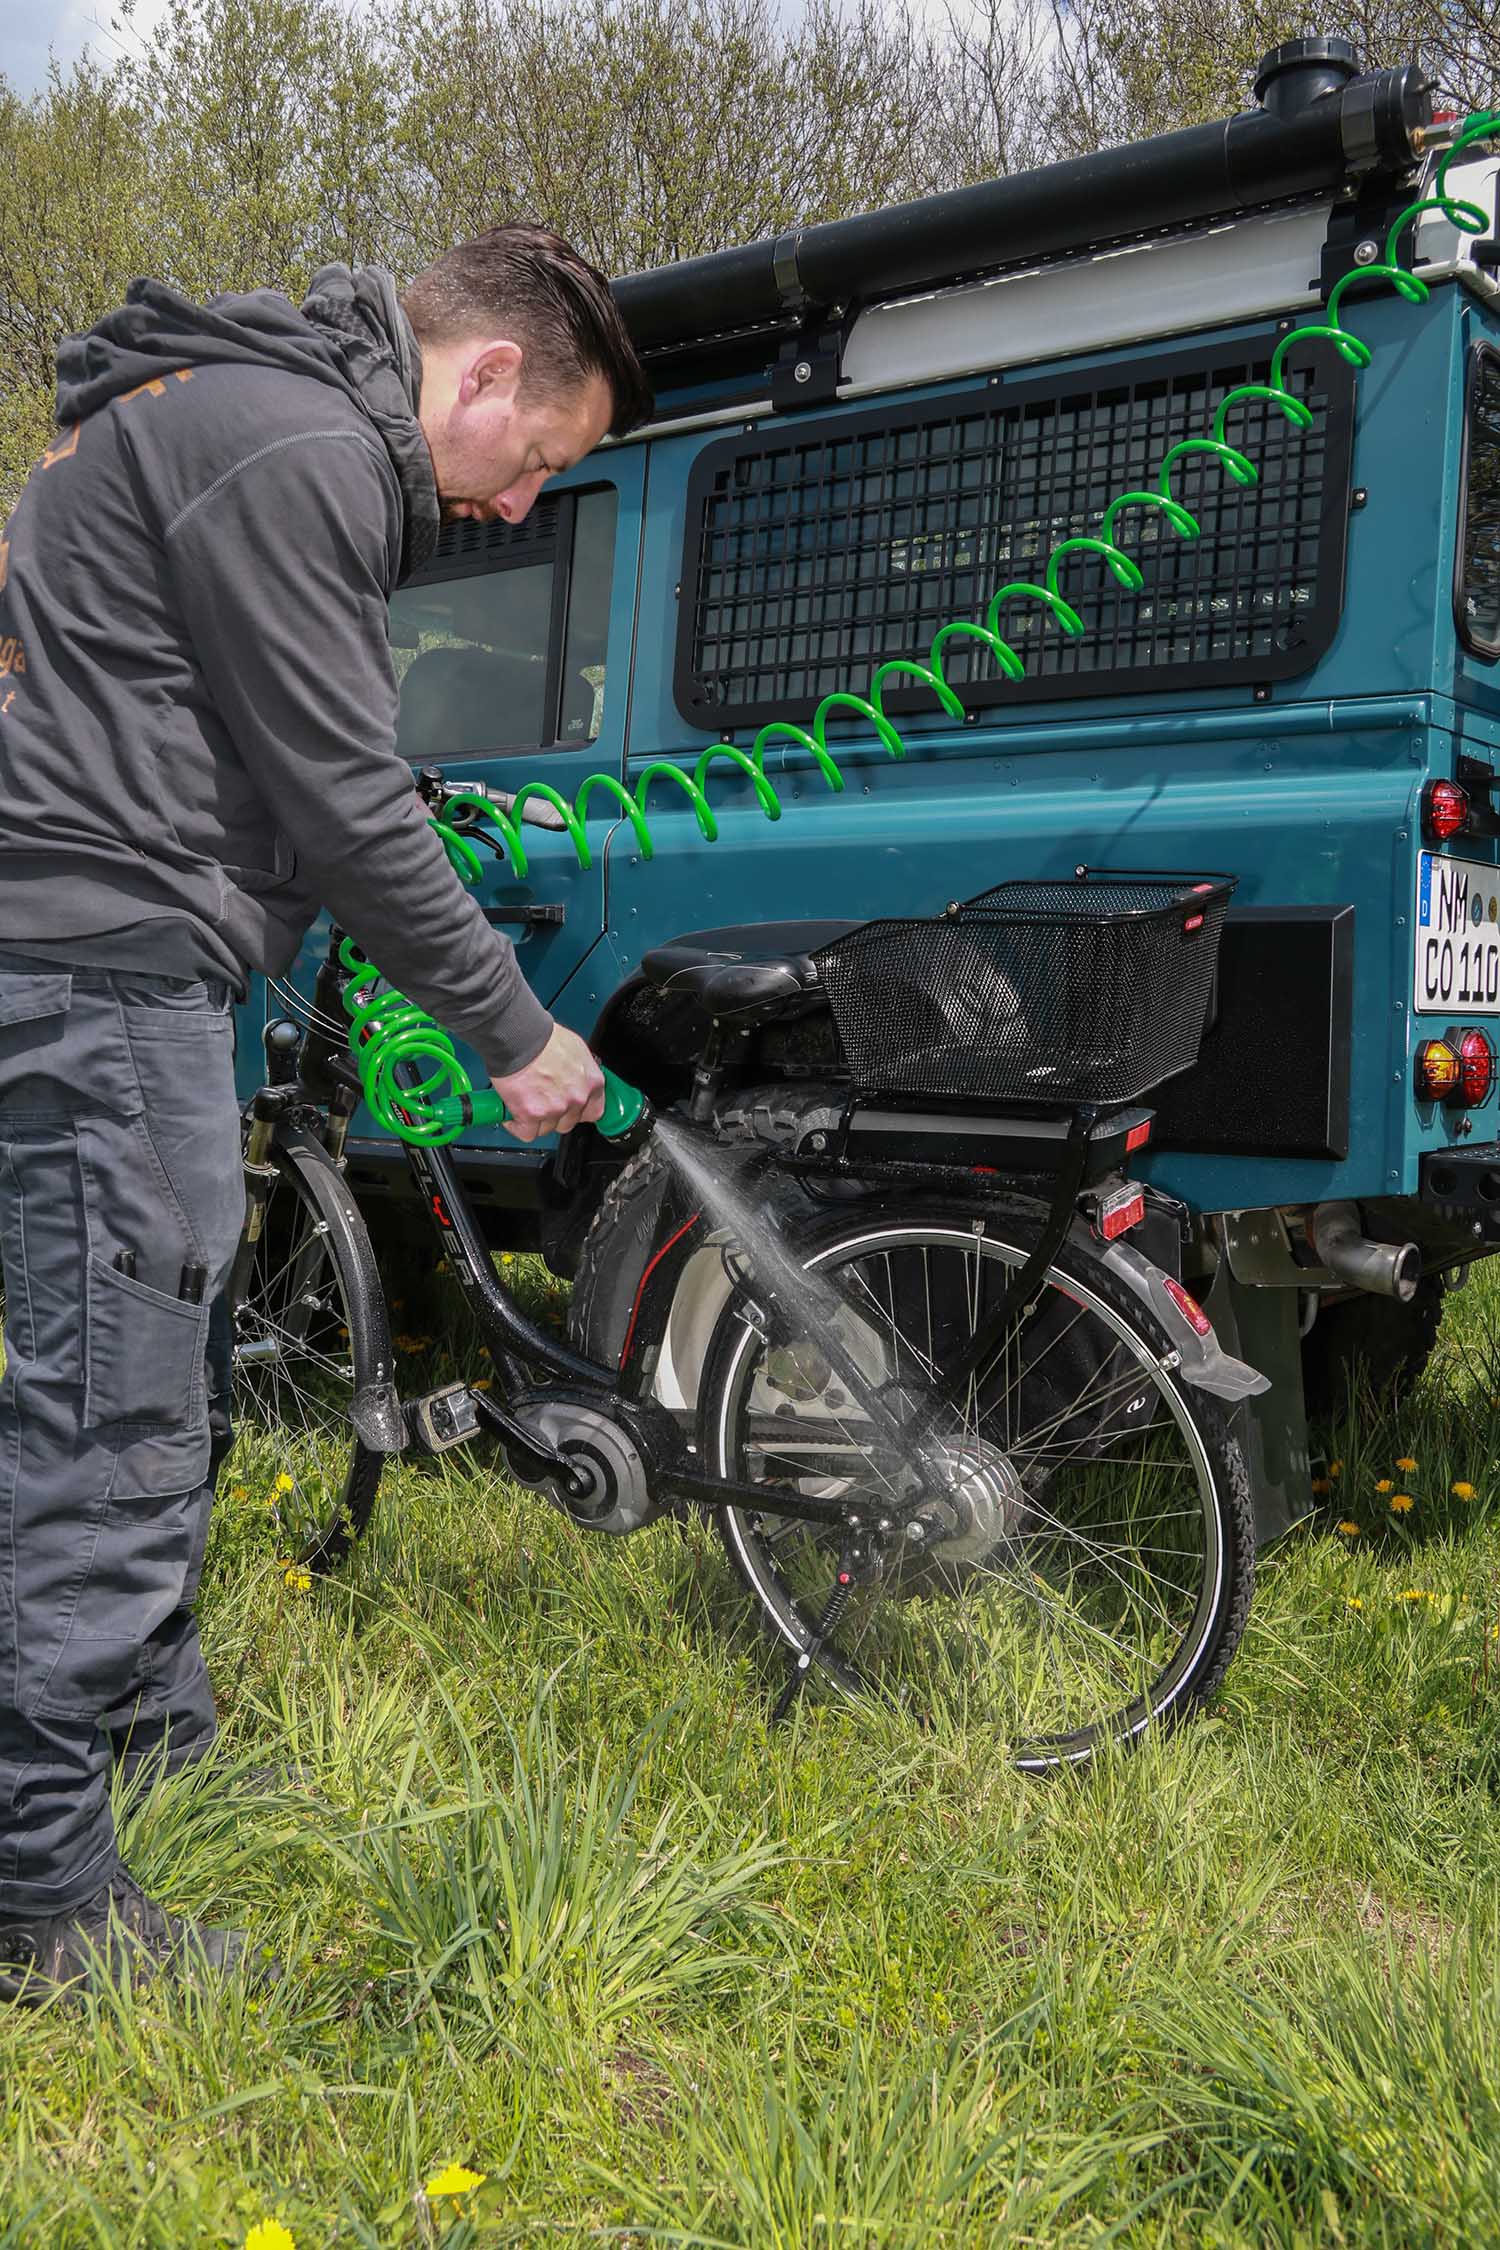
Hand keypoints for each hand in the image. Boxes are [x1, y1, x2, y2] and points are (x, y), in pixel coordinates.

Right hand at [490, 1024, 604, 1141]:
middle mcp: (577, 1098)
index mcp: (592, 1082)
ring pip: (547, 1129)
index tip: (569, 1109)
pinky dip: (517, 1127)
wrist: (519, 1037)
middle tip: (542, 1102)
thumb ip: (580, 1071)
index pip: (594, 1111)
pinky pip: (527, 1133)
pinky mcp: (531, 1114)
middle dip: (554, 1115)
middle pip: (568, 1122)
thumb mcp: (576, 1049)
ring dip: (535, 1120)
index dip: (578, 1111)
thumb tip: (575, 1079)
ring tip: (524, 1104)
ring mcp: (555, 1109)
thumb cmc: (543, 1037)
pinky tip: (513, 1117)